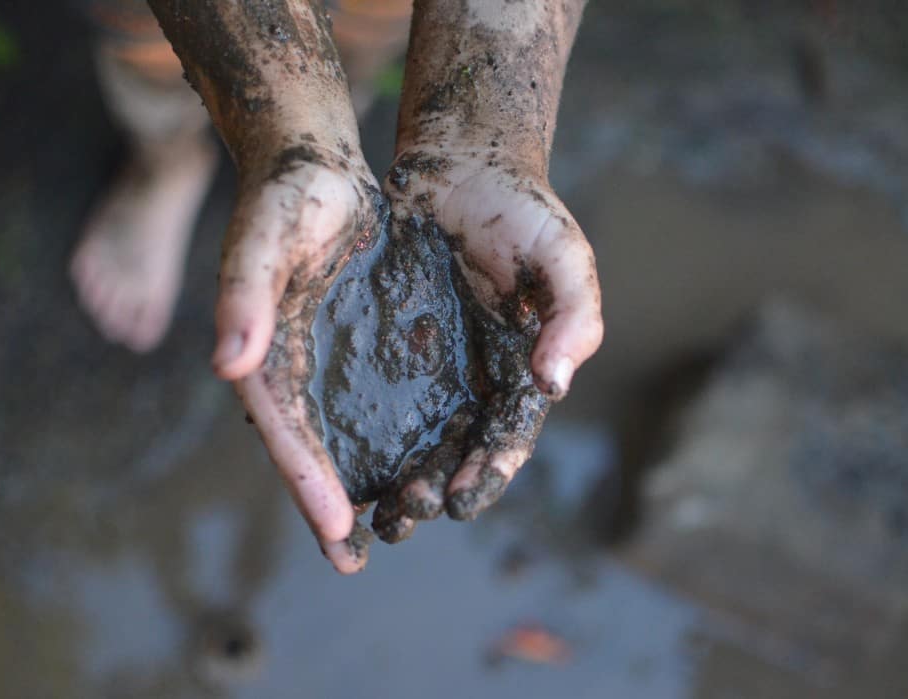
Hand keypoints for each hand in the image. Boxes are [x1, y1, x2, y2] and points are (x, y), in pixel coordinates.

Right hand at [212, 143, 379, 573]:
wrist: (317, 168)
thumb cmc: (286, 196)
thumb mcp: (263, 235)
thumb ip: (241, 294)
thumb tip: (226, 365)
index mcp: (261, 351)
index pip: (280, 427)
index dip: (302, 478)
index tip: (334, 525)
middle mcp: (290, 366)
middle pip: (305, 447)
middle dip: (325, 503)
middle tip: (351, 559)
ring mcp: (323, 359)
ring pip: (339, 434)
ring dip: (359, 480)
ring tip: (387, 529)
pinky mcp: (356, 345)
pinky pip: (372, 400)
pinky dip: (389, 436)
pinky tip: (415, 462)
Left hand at [371, 147, 602, 540]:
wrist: (463, 162)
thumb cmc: (523, 210)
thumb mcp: (563, 257)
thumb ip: (573, 318)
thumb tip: (554, 386)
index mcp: (522, 368)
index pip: (508, 437)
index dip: (487, 473)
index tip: (460, 499)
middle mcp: (476, 377)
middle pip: (455, 450)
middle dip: (433, 488)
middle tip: (403, 516)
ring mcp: (432, 363)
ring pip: (413, 435)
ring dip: (395, 475)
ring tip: (372, 508)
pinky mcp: (391, 342)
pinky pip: (374, 392)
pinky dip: (361, 428)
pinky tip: (334, 453)